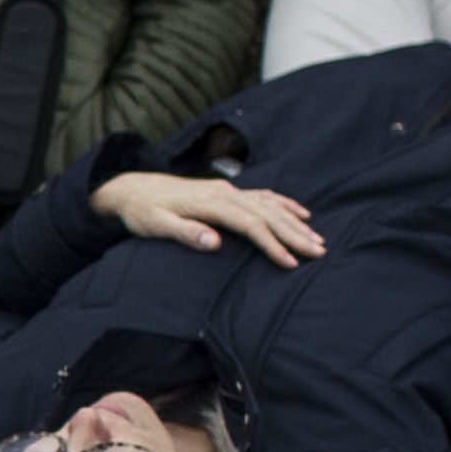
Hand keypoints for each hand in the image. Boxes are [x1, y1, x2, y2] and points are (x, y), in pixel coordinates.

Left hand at [95, 166, 325, 263]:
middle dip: (294, 234)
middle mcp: (225, 193)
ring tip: (318, 240)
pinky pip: (263, 196)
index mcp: (210, 203)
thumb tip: (214, 242)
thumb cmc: (141, 212)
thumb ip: (184, 233)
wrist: (131, 188)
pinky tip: (302, 214)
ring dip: (295, 222)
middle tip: (319, 252)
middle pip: (267, 214)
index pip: (250, 224)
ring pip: (270, 205)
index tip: (290, 262)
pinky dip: (285, 204)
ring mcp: (228, 190)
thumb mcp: (155, 225)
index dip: (271, 244)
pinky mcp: (226, 191)